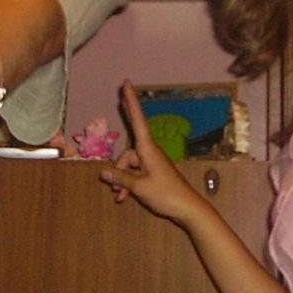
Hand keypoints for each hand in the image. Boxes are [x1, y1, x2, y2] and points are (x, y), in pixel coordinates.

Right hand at [99, 81, 213, 226]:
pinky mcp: (153, 173)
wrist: (187, 208)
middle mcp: (150, 152)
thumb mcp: (139, 187)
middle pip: (127, 152)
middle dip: (118, 164)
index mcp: (148, 149)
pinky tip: (123, 198)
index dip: (130, 102)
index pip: (137, 120)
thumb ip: (120, 178)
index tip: (126, 83)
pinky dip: (128, 184)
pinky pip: (135, 174)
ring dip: (122, 180)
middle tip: (117, 132)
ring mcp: (152, 163)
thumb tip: (104, 171)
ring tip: (118, 195)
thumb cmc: (165, 194)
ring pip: (129, 166)